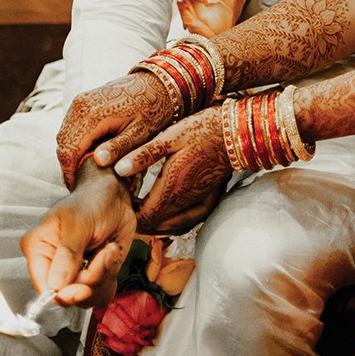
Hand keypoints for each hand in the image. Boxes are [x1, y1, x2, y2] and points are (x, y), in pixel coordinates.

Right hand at [21, 163, 136, 307]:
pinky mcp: (93, 276)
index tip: (84, 287)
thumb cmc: (91, 200)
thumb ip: (67, 253)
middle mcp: (53, 265)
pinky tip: (111, 254)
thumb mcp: (78, 222)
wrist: (114, 195)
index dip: (64, 294)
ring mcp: (74, 273)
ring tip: (108, 249)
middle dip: (90, 279)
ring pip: (86, 298)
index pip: (44, 287)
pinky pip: (102, 293)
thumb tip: (56, 285)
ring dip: (103, 276)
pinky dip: (111, 277)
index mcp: (38, 249)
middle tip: (105, 254)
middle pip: (67, 296)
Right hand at [56, 74, 174, 187]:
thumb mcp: (140, 133)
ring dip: (70, 153)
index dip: (70, 173)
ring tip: (84, 170)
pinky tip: (88, 153)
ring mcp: (81, 101)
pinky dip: (74, 141)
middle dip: (69, 165)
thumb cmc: (153, 109)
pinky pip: (70, 126)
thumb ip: (119, 147)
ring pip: (64, 135)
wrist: (157, 84)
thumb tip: (98, 161)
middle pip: (63, 144)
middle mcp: (81, 105)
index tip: (78, 187)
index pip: (69, 150)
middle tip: (81, 182)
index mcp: (93, 114)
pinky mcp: (83, 101)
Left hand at [116, 108, 230, 233]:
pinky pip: (189, 221)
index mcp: (172, 188)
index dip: (129, 214)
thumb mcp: (170, 136)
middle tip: (126, 206)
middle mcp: (186, 201)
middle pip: (156, 225)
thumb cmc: (202, 130)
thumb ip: (144, 155)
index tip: (119, 202)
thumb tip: (117, 169)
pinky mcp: (209, 199)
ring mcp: (199, 202)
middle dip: (139, 219)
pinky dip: (174, 223)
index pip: (144, 217)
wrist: (237, 132)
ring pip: (172, 225)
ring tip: (143, 212)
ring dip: (156, 223)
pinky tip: (168, 215)